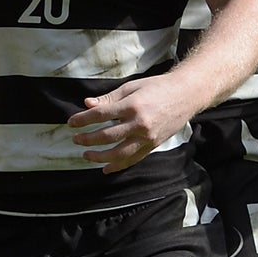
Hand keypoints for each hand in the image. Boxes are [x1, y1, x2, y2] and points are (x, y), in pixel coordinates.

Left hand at [68, 75, 195, 172]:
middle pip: (107, 136)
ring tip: (86, 156)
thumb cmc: (157, 87)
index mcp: (133, 105)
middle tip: (76, 140)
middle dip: (88, 139)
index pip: (101, 115)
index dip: (83, 119)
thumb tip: (87, 104)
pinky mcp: (153, 145)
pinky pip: (133, 159)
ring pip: (119, 153)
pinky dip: (118, 165)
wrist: (186, 95)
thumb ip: (110, 98)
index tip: (71, 123)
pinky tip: (106, 168)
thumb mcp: (132, 87)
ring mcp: (147, 137)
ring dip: (100, 157)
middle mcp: (140, 124)